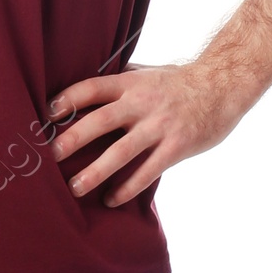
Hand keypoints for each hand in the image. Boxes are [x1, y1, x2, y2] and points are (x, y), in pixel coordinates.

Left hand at [47, 60, 244, 206]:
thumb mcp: (148, 73)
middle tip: (50, 156)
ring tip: (75, 188)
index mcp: (131, 84)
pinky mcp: (176, 147)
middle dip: (73, 138)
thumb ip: (120, 82)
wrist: (224, 86)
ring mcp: (160, 126)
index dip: (68, 99)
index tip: (47, 114)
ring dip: (96, 172)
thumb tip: (85, 90)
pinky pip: (147, 171)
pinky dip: (127, 187)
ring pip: (122, 152)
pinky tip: (111, 199)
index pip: (93, 88)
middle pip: (101, 121)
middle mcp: (142, 103)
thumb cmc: (180, 82)